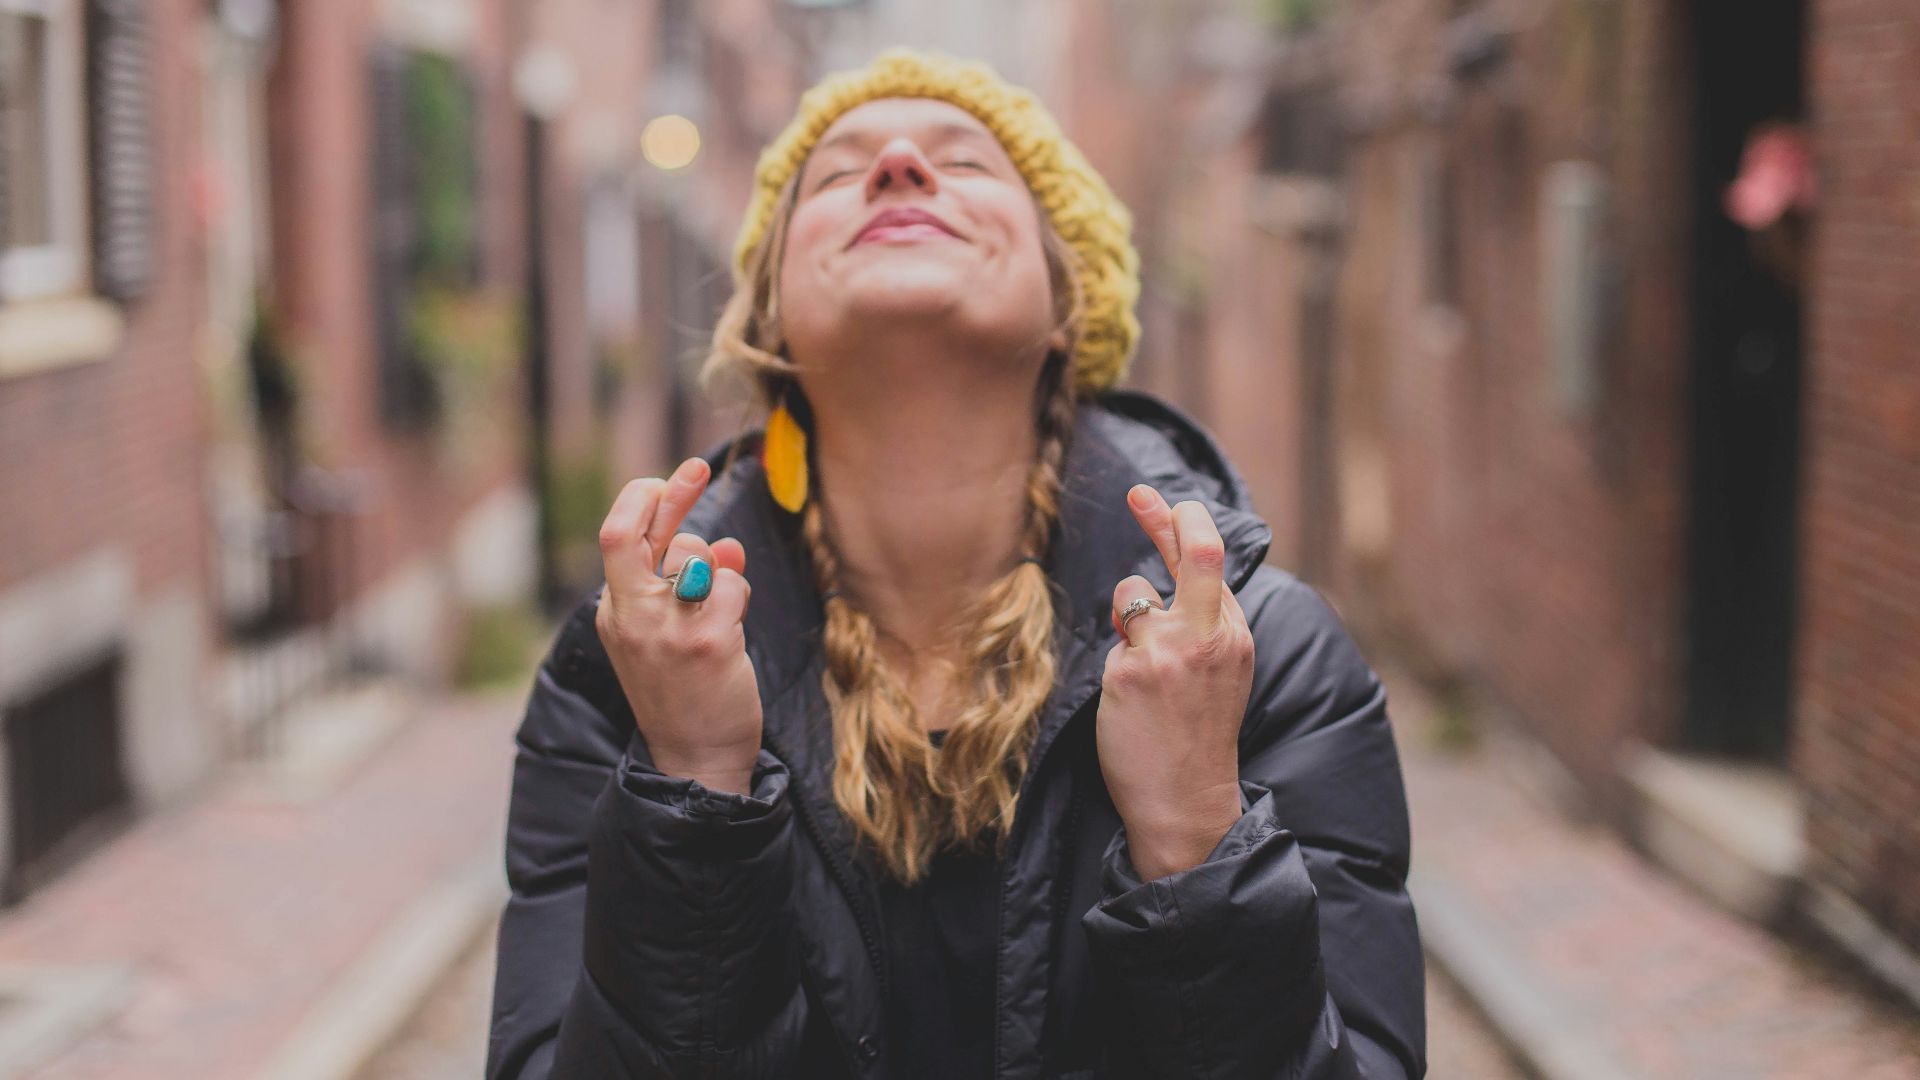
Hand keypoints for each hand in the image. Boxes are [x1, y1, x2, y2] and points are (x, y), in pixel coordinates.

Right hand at [595, 456, 761, 793]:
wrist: (697, 761)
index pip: (614, 539)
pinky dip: (739, 595)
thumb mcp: (672, 634)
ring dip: (719, 569)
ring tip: (722, 612)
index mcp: (615, 613)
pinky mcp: (706, 643)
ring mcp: (666, 630)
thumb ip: (688, 585)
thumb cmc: (687, 695)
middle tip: (696, 466)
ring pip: (696, 556)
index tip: (667, 478)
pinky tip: (734, 630)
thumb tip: (725, 545)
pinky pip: (731, 585)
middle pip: (631, 533)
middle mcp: (631, 617)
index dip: (640, 500)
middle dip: (671, 492)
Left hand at [1096, 484, 1252, 880]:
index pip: (1212, 563)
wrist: (1187, 801)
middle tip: (1141, 493)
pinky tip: (1132, 703)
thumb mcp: (1218, 672)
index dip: (1184, 525)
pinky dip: (1115, 665)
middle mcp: (1210, 635)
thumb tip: (1156, 583)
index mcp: (1235, 634)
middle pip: (1196, 551)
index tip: (1164, 500)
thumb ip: (1200, 624)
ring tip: (1141, 669)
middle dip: (1167, 516)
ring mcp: (1171, 651)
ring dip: (1124, 619)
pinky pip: (1111, 644)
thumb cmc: (1196, 736)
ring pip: (1132, 594)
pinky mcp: (1132, 671)